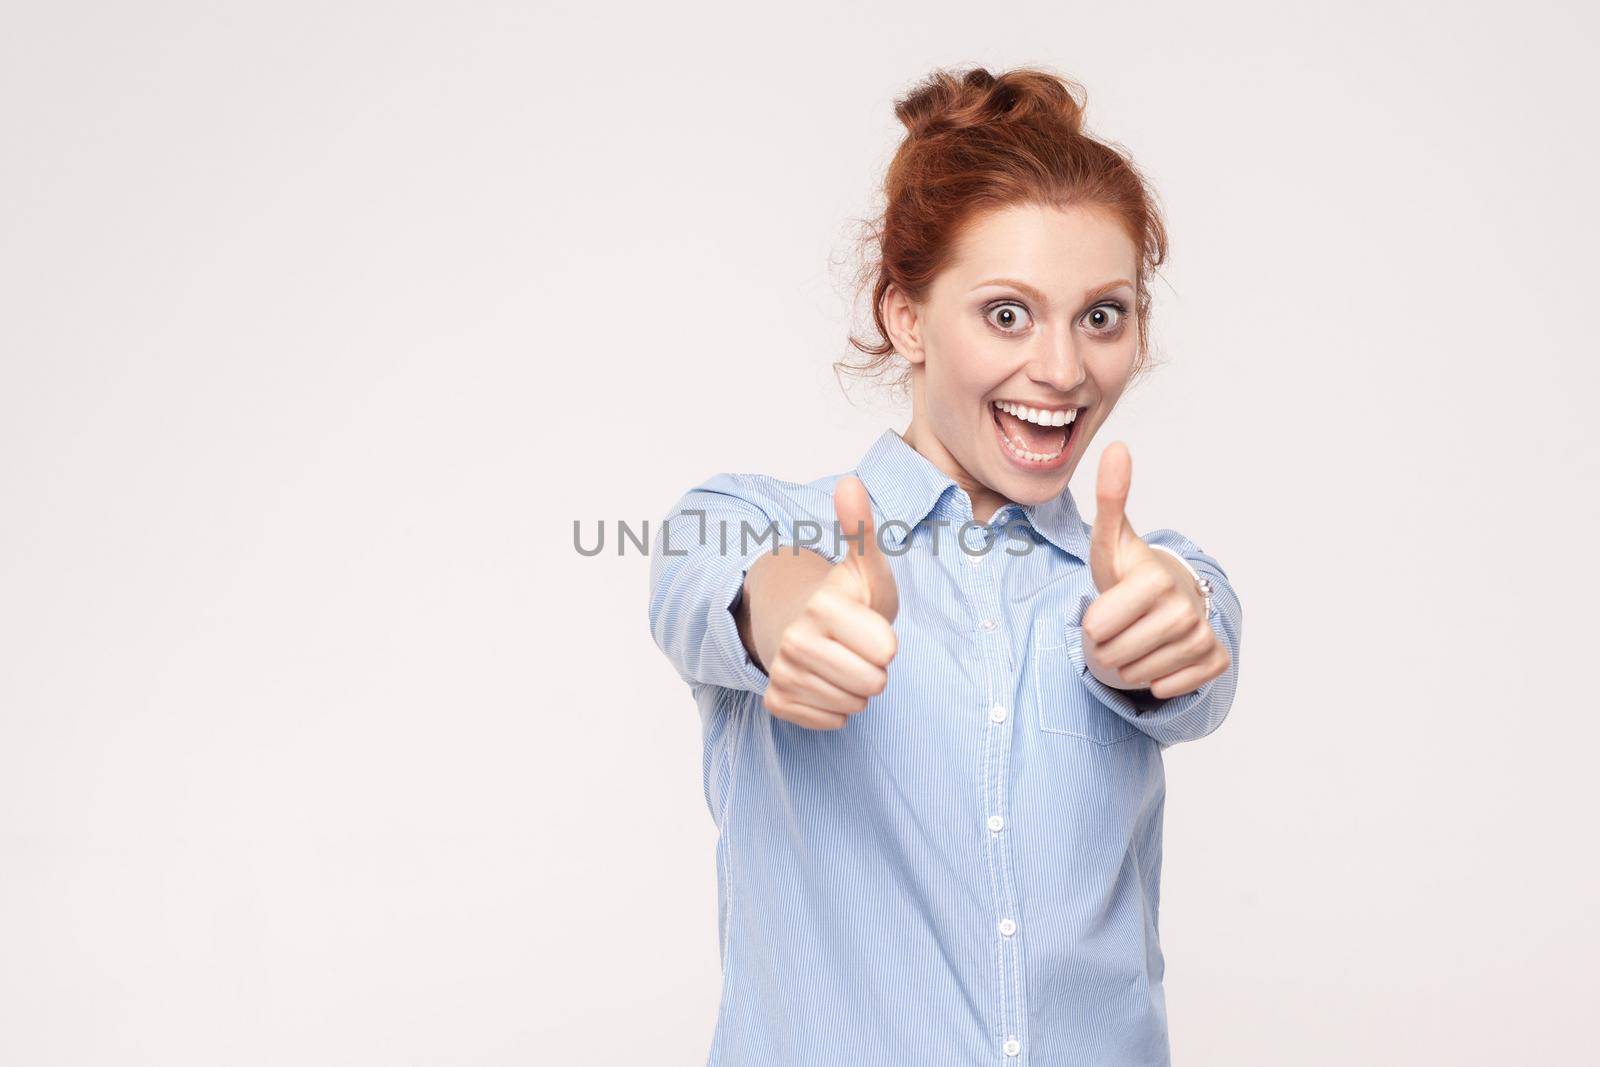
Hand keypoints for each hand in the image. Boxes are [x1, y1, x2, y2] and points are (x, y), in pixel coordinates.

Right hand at [760, 475, 898, 729]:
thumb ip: (861, 529)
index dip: (887, 641)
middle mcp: (796, 640)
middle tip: (858, 647)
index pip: (887, 652)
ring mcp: (783, 673)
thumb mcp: (865, 566)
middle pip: (872, 684)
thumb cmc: (847, 598)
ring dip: (856, 689)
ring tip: (843, 661)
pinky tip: (826, 681)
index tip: (869, 624)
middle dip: (874, 669)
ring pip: (853, 706)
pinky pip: (830, 722)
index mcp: (823, 606)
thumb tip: (850, 482)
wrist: (803, 623)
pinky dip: (835, 708)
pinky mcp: (777, 701)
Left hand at [1082, 442, 1229, 699]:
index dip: (1092, 625)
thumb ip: (1109, 500)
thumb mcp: (1110, 543)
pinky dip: (1160, 681)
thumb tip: (1117, 446)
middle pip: (1116, 656)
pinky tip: (1160, 661)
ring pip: (1141, 676)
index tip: (1102, 611)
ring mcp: (1203, 635)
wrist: (1166, 604)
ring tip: (1134, 643)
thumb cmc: (1129, 575)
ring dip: (1128, 667)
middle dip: (1106, 650)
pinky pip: (1173, 686)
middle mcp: (1185, 606)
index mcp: (1154, 578)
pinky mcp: (1216, 660)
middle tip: (1117, 630)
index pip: (1098, 626)